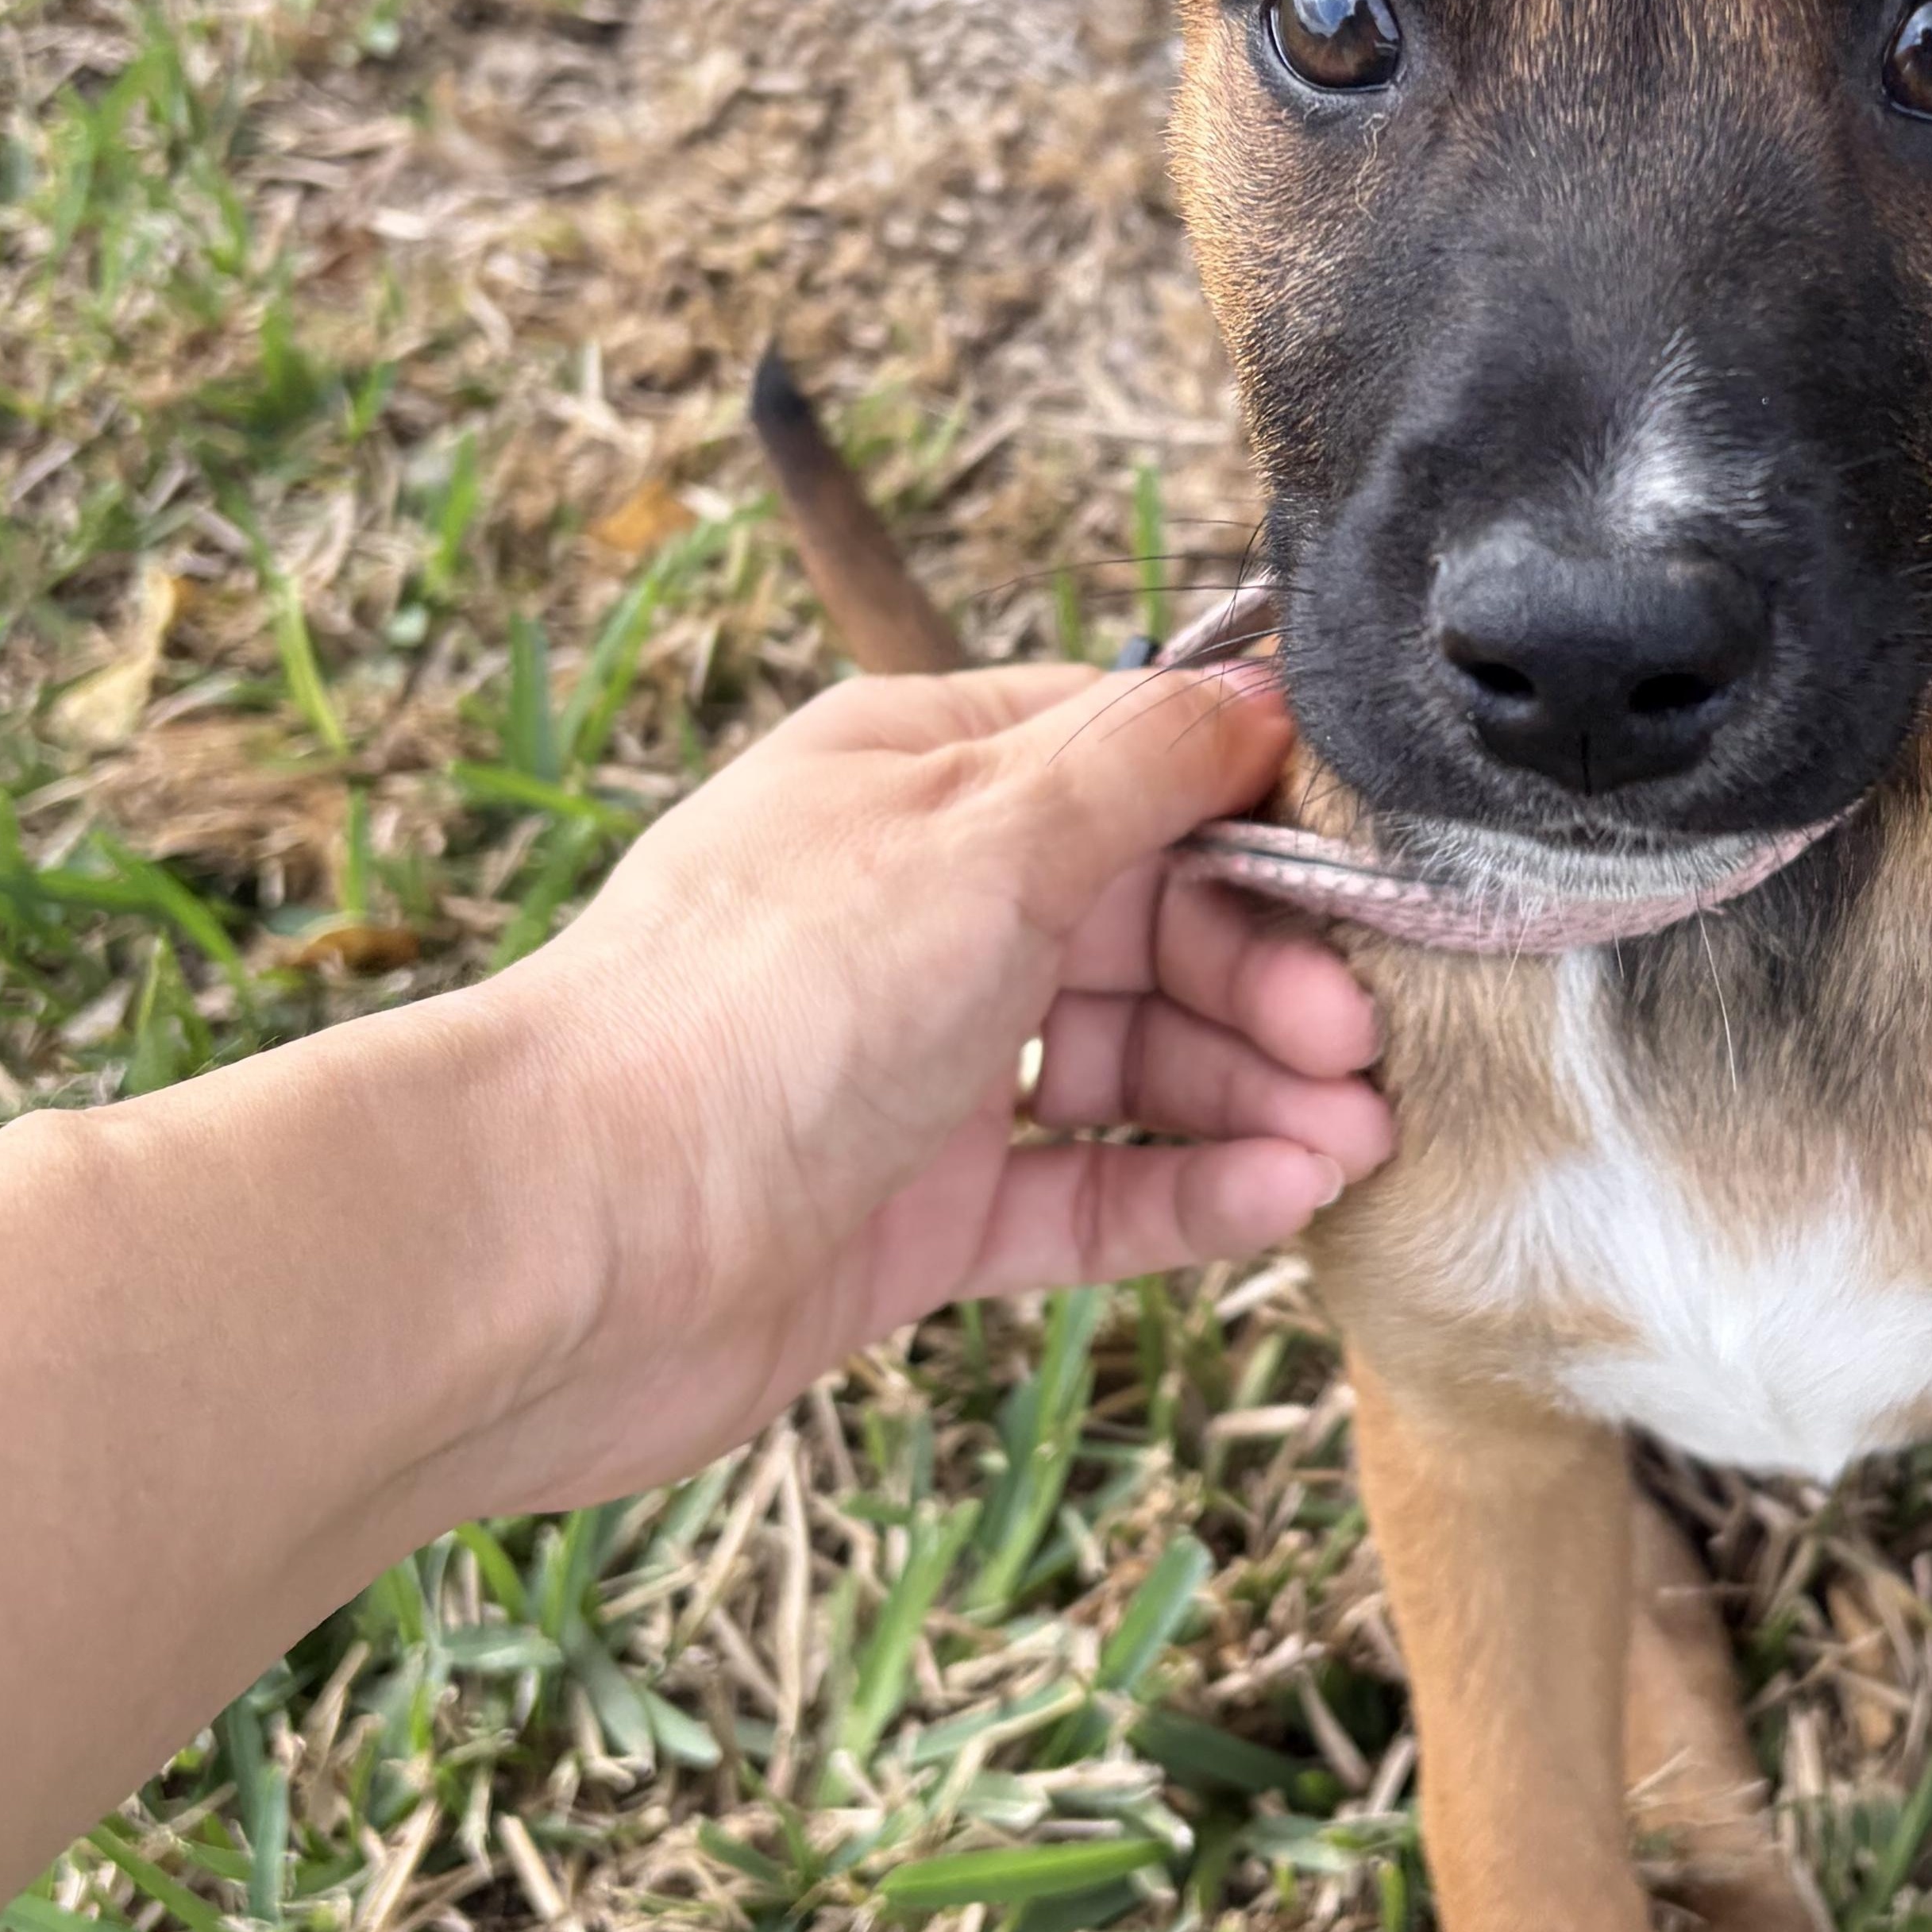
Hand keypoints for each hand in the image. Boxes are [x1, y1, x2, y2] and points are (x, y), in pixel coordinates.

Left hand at [468, 659, 1393, 1515]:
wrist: (560, 1242)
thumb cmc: (754, 1005)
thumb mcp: (980, 833)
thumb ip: (1137, 762)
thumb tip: (1260, 688)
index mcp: (923, 779)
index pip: (1133, 767)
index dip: (1258, 815)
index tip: (1371, 866)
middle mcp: (926, 912)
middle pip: (1151, 924)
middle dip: (1269, 974)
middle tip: (1357, 1038)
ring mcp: (922, 1070)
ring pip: (1133, 1064)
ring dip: (1254, 1093)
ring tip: (1359, 1138)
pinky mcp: (918, 1215)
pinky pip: (1087, 1192)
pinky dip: (1188, 1191)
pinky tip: (1287, 1194)